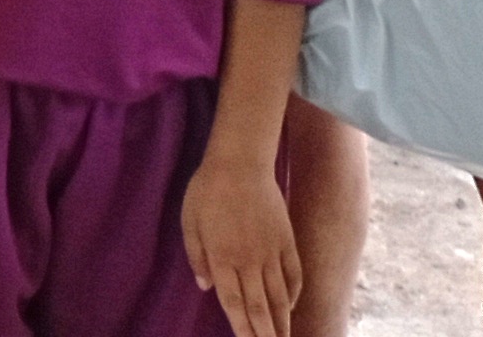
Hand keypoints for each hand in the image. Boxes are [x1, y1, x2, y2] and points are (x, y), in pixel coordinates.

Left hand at [182, 153, 302, 336]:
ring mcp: (271, 251)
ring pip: (278, 294)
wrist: (240, 163)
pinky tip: (290, 306)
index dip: (241, 326)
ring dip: (281, 319)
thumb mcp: (189, 221)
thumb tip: (205, 287)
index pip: (234, 302)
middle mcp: (249, 260)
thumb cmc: (207, 190)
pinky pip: (293, 274)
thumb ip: (196, 256)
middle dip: (264, 332)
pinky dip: (293, 293)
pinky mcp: (286, 240)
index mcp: (222, 257)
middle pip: (259, 305)